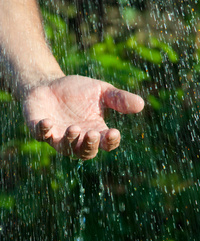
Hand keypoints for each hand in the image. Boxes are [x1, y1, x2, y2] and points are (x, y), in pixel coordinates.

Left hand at [23, 75, 143, 159]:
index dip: (111, 141)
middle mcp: (78, 139)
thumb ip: (119, 99)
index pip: (106, 143)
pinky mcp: (40, 130)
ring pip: (66, 148)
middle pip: (86, 152)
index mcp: (95, 131)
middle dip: (90, 145)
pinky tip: (47, 122)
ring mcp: (58, 137)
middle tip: (92, 133)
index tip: (114, 132)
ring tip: (74, 128)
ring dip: (70, 140)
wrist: (49, 84)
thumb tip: (141, 104)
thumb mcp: (101, 91)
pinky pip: (41, 136)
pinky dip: (44, 131)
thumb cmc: (77, 91)